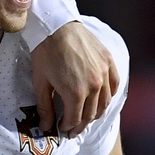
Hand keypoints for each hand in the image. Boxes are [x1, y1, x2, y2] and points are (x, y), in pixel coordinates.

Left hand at [31, 21, 118, 137]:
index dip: (68, 127)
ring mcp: (104, 73)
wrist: (56, 25)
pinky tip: (101, 99)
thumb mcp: (40, 82)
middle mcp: (94, 85)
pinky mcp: (108, 62)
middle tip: (73, 127)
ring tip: (86, 116)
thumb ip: (45, 107)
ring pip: (105, 103)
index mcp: (75, 93)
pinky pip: (114, 85)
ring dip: (95, 113)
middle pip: (91, 114)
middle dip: (81, 124)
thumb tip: (45, 126)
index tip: (62, 128)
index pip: (75, 120)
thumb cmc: (45, 52)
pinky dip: (109, 95)